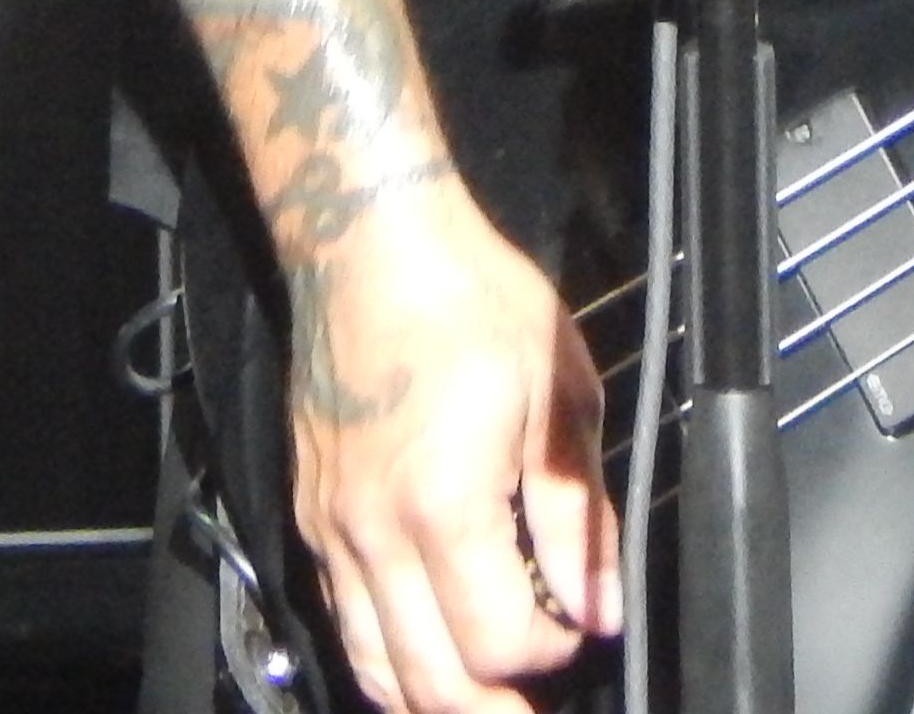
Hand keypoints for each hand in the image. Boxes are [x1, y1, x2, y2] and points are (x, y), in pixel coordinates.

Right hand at [284, 174, 623, 713]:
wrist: (372, 245)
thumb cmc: (469, 298)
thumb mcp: (558, 392)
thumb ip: (579, 512)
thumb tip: (599, 602)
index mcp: (444, 502)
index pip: (496, 643)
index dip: (549, 652)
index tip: (579, 626)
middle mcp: (374, 533)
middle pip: (426, 682)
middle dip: (489, 709)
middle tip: (532, 705)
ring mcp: (333, 531)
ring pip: (373, 668)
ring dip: (432, 700)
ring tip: (485, 702)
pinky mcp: (314, 518)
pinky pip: (345, 622)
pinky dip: (387, 659)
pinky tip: (426, 655)